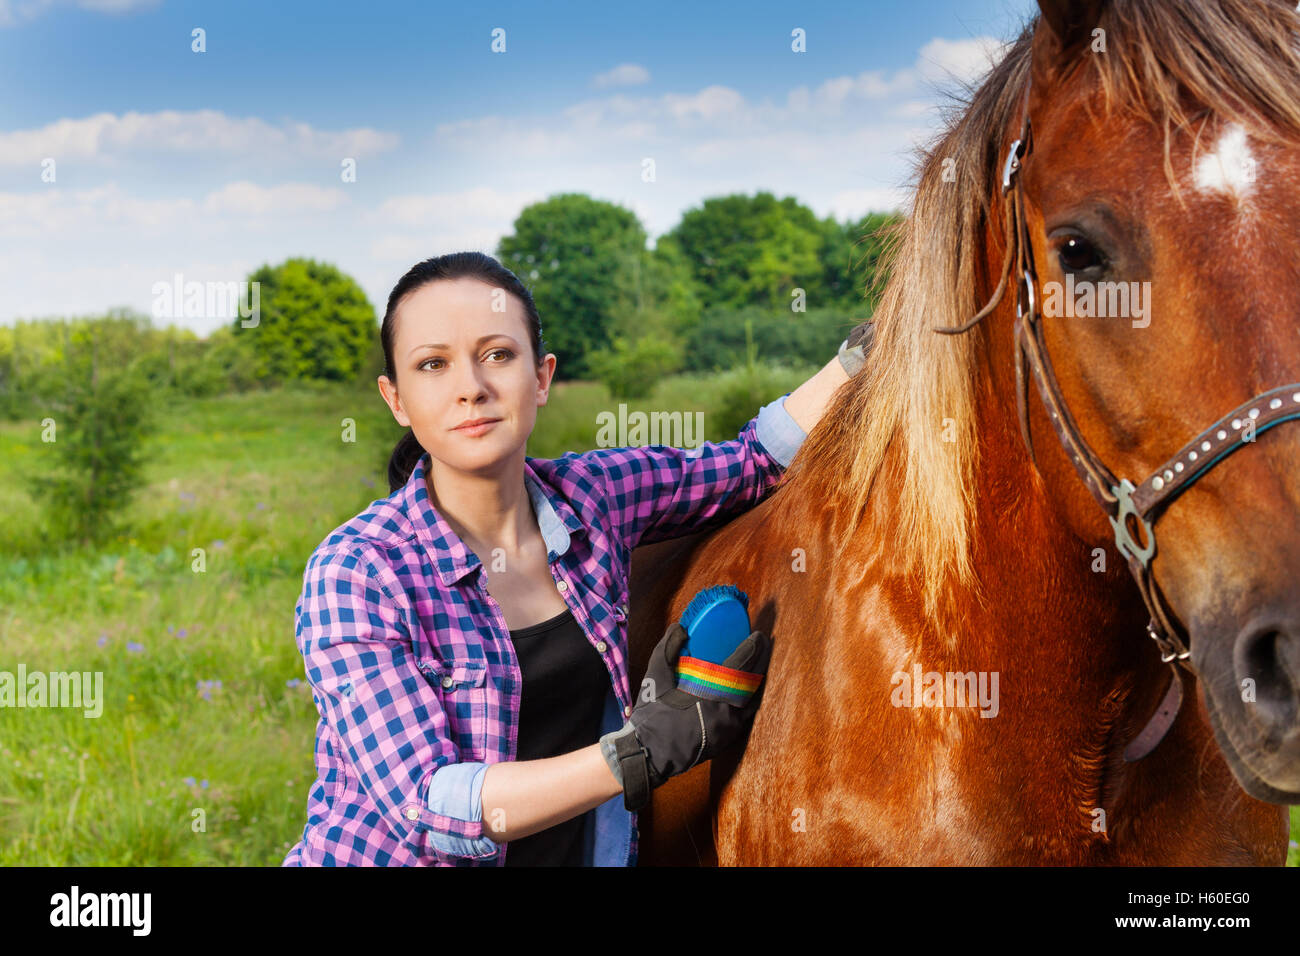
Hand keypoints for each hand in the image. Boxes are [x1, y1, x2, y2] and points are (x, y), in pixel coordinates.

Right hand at [599, 621, 771, 809]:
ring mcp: (729, 728)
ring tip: (760, 662)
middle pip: (753, 682)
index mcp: (710, 695)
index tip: (758, 635)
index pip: (740, 667)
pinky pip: (745, 713)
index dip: (752, 649)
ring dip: (758, 678)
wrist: (649, 753)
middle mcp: (726, 712)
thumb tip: (681, 628)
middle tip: (765, 644)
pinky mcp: (728, 738)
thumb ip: (668, 648)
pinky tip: (749, 687)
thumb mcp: (655, 676)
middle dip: (761, 661)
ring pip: (752, 699)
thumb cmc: (652, 713)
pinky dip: (750, 697)